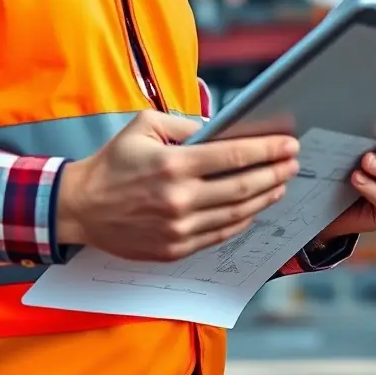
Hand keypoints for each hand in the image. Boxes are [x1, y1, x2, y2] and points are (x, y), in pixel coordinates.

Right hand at [56, 111, 299, 261]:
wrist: (82, 207)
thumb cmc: (113, 162)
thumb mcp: (144, 125)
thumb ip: (185, 125)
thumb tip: (220, 131)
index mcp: (173, 164)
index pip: (234, 156)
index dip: (267, 150)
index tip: (288, 143)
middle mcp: (180, 199)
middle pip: (243, 188)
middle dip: (274, 173)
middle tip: (293, 162)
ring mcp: (179, 229)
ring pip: (237, 215)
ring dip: (265, 198)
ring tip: (281, 183)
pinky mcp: (175, 249)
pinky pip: (220, 235)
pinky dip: (242, 221)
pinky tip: (254, 208)